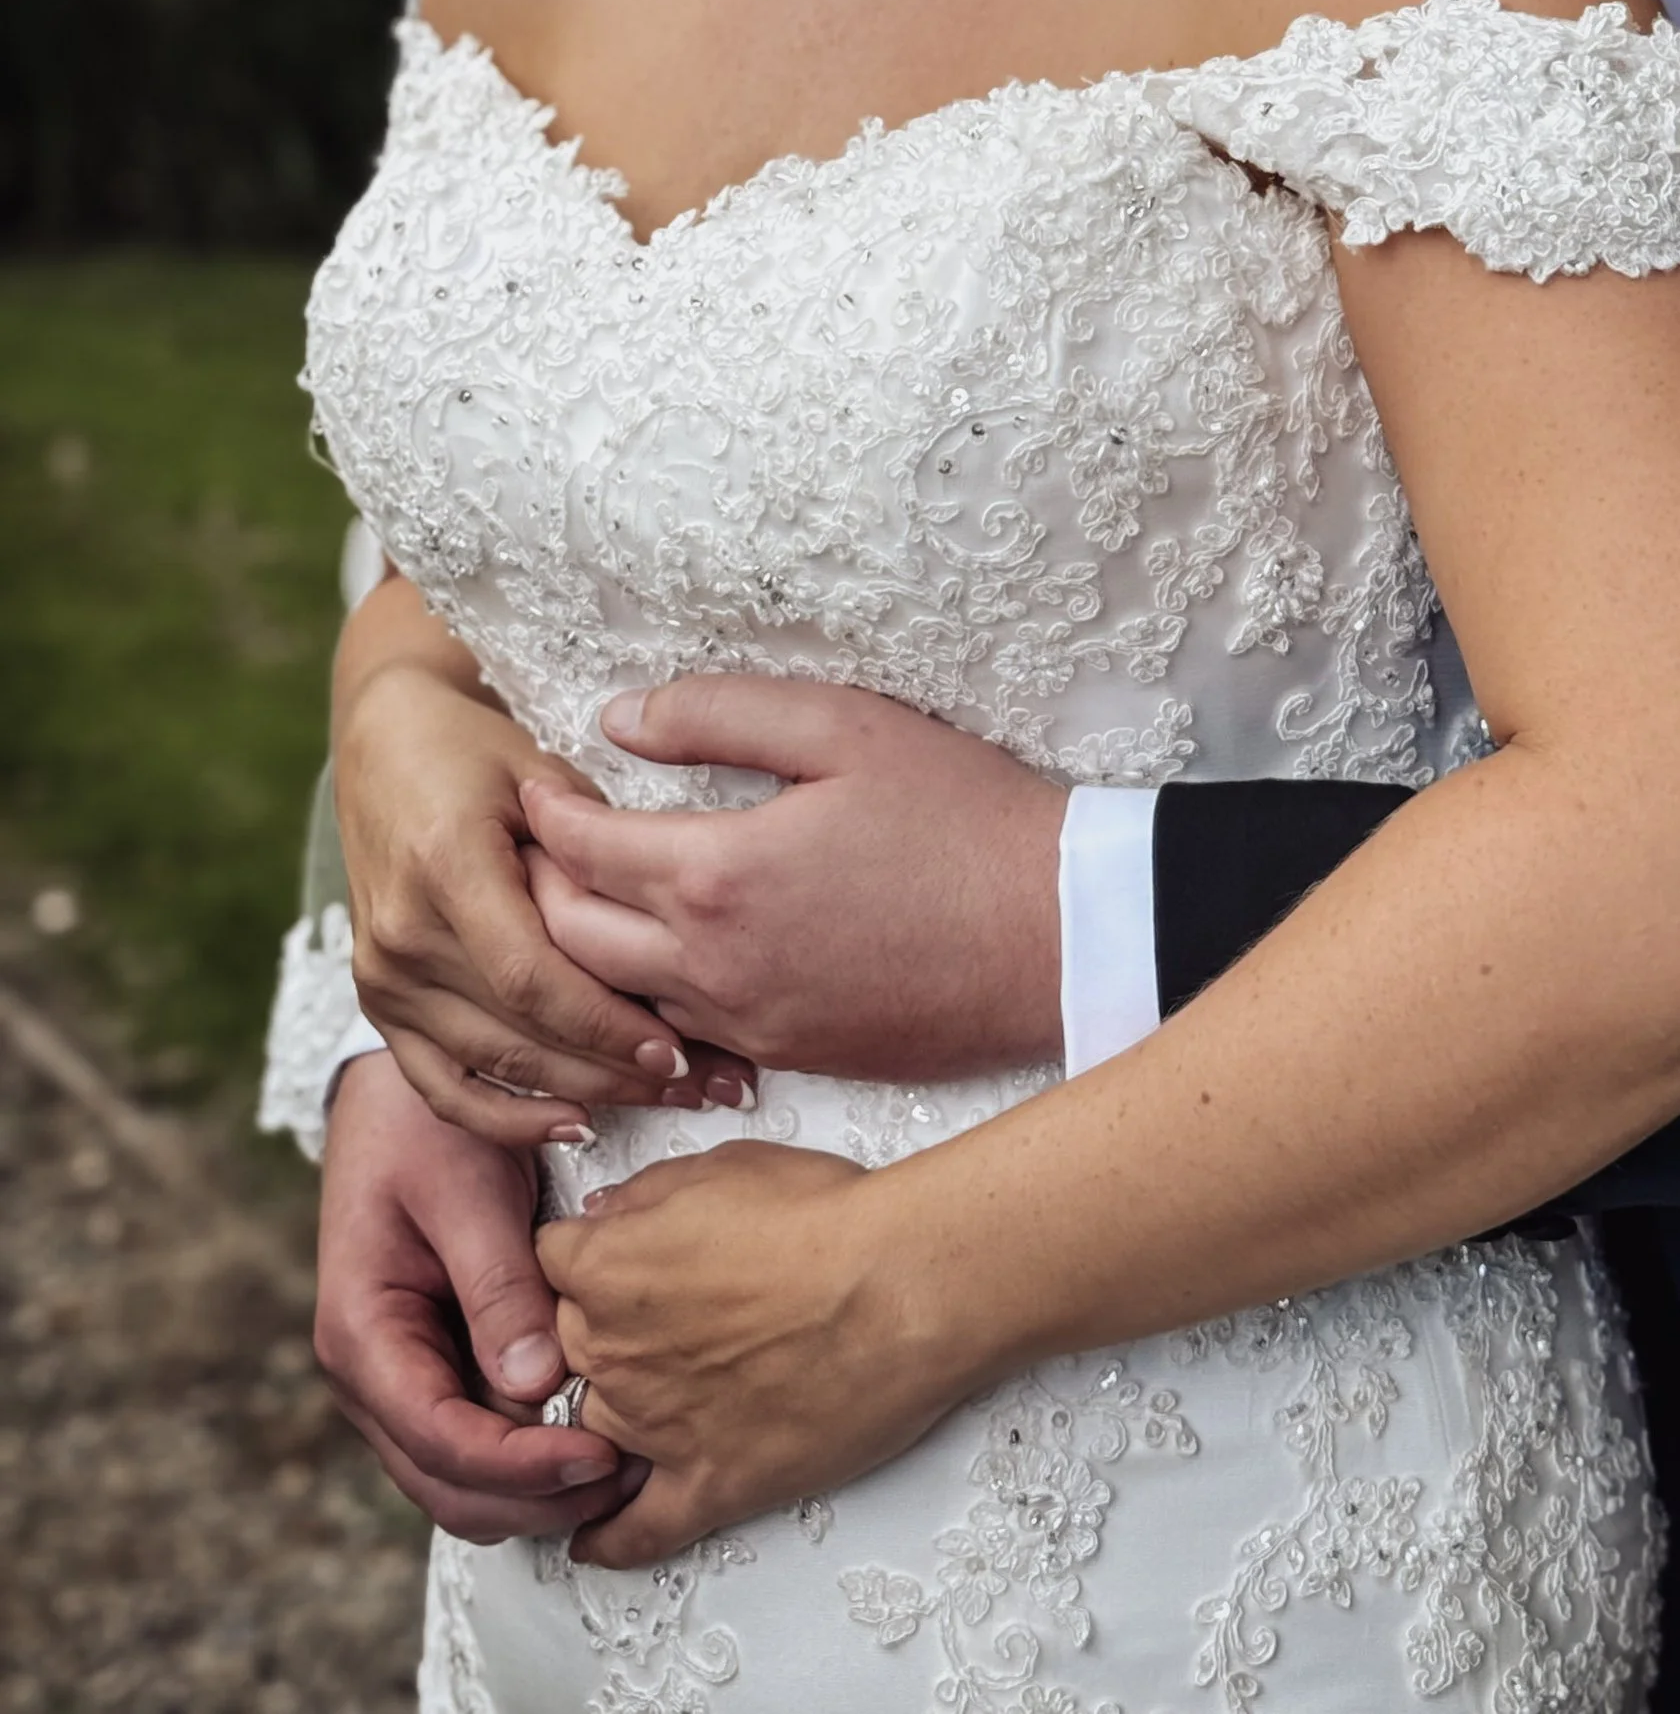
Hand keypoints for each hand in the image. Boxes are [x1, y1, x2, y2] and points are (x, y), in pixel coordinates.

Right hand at [316, 1050, 642, 1541]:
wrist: (399, 1094)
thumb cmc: (428, 1126)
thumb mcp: (468, 1190)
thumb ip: (498, 1285)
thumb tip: (535, 1384)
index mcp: (361, 1333)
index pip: (439, 1437)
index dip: (519, 1465)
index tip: (598, 1456)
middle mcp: (372, 1374)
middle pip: (447, 1481)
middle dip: (534, 1496)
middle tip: (629, 1479)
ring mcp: (401, 1377)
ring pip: (461, 1475)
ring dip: (536, 1486)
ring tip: (626, 1468)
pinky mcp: (437, 1366)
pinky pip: (477, 1435)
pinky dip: (530, 1452)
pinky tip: (595, 1433)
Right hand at [335, 606, 748, 1144]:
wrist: (385, 744)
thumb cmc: (475, 746)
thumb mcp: (541, 768)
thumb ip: (593, 844)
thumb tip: (666, 920)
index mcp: (446, 866)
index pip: (531, 975)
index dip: (604, 1023)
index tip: (675, 1046)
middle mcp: (402, 933)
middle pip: (517, 1032)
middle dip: (613, 1069)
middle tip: (700, 1083)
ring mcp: (383, 975)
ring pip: (490, 1066)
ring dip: (579, 1094)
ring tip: (662, 1100)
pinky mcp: (379, 1000)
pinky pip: (441, 1082)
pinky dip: (505, 1116)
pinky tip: (573, 1123)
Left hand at [520, 678, 1066, 1081]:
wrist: (1052, 931)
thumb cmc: (959, 817)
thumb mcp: (844, 727)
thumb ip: (718, 714)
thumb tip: (617, 718)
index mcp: (716, 876)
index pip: (580, 849)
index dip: (545, 812)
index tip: (534, 784)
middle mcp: (713, 966)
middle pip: (570, 939)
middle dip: (539, 888)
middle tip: (542, 845)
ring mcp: (748, 1025)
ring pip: (617, 1002)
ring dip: (583, 953)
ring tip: (586, 899)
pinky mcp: (788, 1058)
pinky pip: (681, 1037)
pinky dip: (646, 1001)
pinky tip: (663, 963)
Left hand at [541, 1142, 974, 1566]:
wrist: (901, 1288)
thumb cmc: (828, 1218)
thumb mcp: (727, 1166)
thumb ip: (648, 1192)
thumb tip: (606, 1215)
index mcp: (606, 1268)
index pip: (548, 1263)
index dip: (582, 1256)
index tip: (609, 1258)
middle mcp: (612, 1354)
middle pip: (566, 1346)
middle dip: (602, 1326)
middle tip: (666, 1309)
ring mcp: (654, 1428)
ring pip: (594, 1426)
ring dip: (616, 1409)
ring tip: (666, 1389)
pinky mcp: (709, 1485)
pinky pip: (636, 1531)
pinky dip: (608, 1537)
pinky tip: (592, 1537)